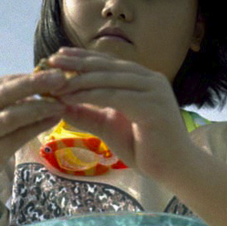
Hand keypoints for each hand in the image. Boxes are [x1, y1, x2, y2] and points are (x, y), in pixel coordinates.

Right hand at [0, 70, 66, 193]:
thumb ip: (1, 100)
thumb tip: (38, 86)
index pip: (3, 82)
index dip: (29, 76)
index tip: (52, 71)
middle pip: (6, 94)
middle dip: (35, 83)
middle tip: (60, 78)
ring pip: (12, 116)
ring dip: (40, 107)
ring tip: (61, 103)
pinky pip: (17, 137)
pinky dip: (37, 126)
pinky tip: (53, 120)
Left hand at [46, 47, 195, 179]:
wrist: (175, 168)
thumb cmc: (145, 148)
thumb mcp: (109, 127)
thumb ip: (88, 114)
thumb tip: (59, 106)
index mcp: (142, 80)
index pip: (108, 64)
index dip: (82, 58)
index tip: (57, 56)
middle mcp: (150, 79)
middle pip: (107, 66)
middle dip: (77, 63)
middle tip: (51, 61)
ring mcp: (154, 90)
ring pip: (109, 79)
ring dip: (80, 80)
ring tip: (56, 83)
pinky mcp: (153, 105)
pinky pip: (115, 96)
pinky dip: (90, 96)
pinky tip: (71, 98)